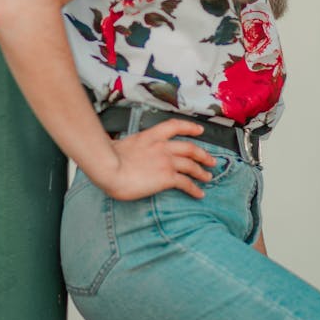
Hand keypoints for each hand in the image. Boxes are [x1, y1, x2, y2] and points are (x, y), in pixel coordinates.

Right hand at [98, 119, 217, 200]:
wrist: (109, 167)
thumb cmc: (108, 158)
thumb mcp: (120, 144)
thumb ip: (127, 144)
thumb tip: (118, 145)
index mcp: (151, 136)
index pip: (176, 126)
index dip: (190, 127)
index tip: (199, 130)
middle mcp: (162, 146)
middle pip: (190, 148)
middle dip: (203, 154)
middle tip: (211, 160)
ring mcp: (166, 161)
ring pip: (191, 165)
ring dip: (202, 172)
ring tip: (208, 177)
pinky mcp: (167, 177)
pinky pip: (186, 183)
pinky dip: (195, 189)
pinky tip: (199, 193)